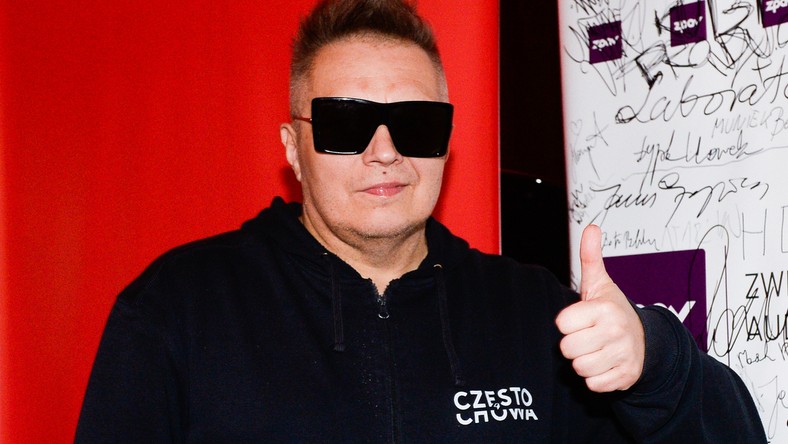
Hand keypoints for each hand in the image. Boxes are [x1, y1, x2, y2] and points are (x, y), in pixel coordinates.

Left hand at [555, 224, 644, 391]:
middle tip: (588, 335)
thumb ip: (591, 257)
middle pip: (567, 349)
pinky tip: (605, 363)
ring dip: (584, 361)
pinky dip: (595, 377)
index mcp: (604, 309)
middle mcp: (615, 332)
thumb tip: (591, 227)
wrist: (646, 340)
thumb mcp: (600, 284)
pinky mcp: (625, 377)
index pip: (561, 325)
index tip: (581, 319)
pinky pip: (593, 384)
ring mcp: (622, 356)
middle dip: (574, 344)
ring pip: (579, 368)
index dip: (568, 323)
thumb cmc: (613, 311)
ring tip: (596, 349)